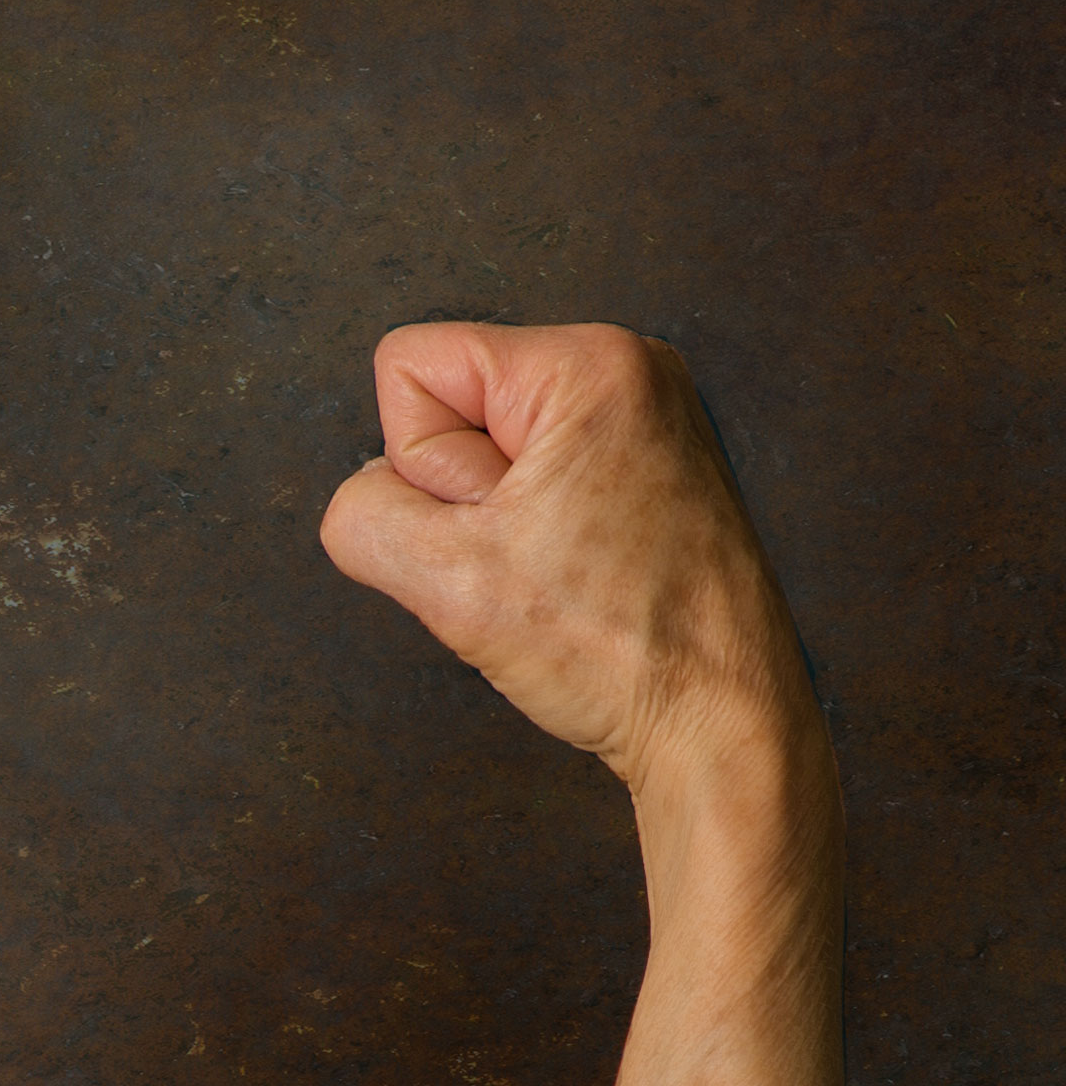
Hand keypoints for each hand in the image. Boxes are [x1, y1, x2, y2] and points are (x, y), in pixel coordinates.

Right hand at [317, 323, 818, 799]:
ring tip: (556, 578)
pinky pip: (533, 484)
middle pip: (451, 408)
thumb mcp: (448, 583)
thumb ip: (365, 518)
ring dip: (494, 528)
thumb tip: (366, 498)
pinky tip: (573, 583)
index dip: (421, 467)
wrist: (721, 721)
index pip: (409, 366)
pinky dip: (532, 539)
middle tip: (529, 563)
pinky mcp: (647, 469)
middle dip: (462, 499)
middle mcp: (626, 369)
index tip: (491, 529)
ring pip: (488, 454)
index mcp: (587, 365)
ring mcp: (643, 419)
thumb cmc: (617, 652)